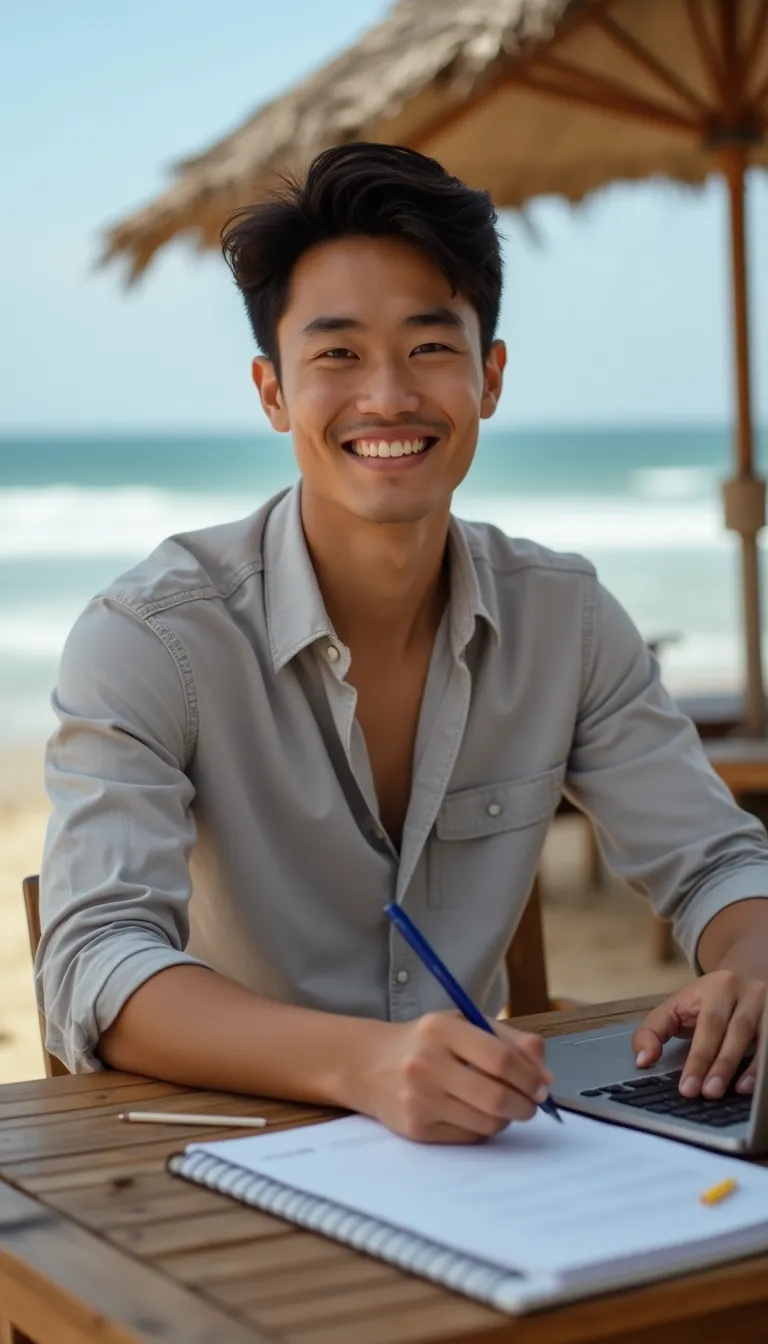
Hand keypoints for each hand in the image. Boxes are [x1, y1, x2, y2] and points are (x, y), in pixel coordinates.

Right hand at [357, 1012, 551, 1142]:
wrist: (370, 1065)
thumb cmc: (427, 1042)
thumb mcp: (464, 1024)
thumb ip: (510, 1041)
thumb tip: (546, 1076)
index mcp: (441, 1029)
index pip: (500, 1058)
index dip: (529, 1076)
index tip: (542, 1086)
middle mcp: (426, 1064)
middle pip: (496, 1096)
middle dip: (525, 1105)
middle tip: (531, 1104)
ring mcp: (419, 1099)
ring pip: (487, 1123)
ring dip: (505, 1118)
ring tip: (501, 1105)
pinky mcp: (416, 1129)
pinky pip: (469, 1138)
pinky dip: (482, 1129)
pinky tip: (473, 1113)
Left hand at [632, 971, 765, 1098]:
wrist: (746, 976)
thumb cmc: (705, 1003)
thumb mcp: (675, 1008)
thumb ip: (653, 1032)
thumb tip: (643, 1061)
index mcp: (718, 986)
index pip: (708, 1024)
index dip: (698, 1058)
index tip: (687, 1087)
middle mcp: (748, 992)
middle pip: (738, 1030)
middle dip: (722, 1064)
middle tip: (708, 1093)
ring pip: (764, 1036)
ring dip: (752, 1067)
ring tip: (737, 1092)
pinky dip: (766, 1065)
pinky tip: (759, 1085)